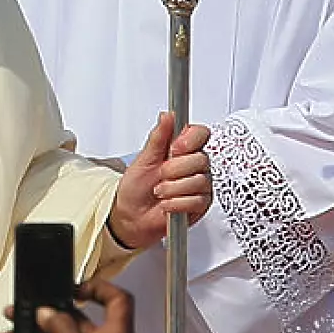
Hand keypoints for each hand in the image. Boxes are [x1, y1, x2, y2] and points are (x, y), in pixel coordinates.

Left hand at [108, 114, 211, 250]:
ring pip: (198, 181)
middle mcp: (194, 166)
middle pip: (201, 159)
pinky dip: (175, 204)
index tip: (175, 148)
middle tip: (161, 175)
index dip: (189, 140)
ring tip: (160, 191)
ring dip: (172, 189)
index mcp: (182, 150)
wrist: (132, 216)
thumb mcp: (144, 159)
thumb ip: (158, 137)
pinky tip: (167, 204)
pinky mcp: (201, 205)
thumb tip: (167, 115)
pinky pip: (196, 201)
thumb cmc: (137, 187)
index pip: (201, 134)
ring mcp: (200, 185)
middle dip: (174, 169)